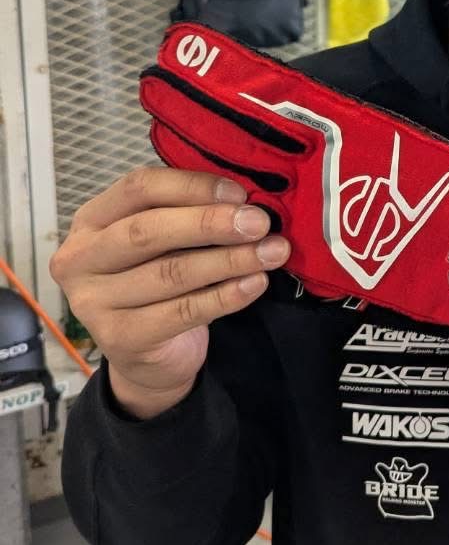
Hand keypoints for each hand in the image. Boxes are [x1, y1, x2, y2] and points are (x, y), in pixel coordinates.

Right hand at [51, 167, 289, 418]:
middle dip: (210, 224)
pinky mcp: (119, 339)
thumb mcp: (166, 241)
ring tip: (271, 253)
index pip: (138, 188)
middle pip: (148, 231)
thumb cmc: (158, 281)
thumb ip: (191, 215)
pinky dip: (225, 297)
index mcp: (92, 219)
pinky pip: (182, 312)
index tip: (239, 193)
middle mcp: (82, 258)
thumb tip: (246, 202)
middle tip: (259, 223)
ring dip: (229, 260)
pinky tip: (256, 284)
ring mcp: (93, 301)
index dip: (192, 187)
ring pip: (170, 273)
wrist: (147, 357)